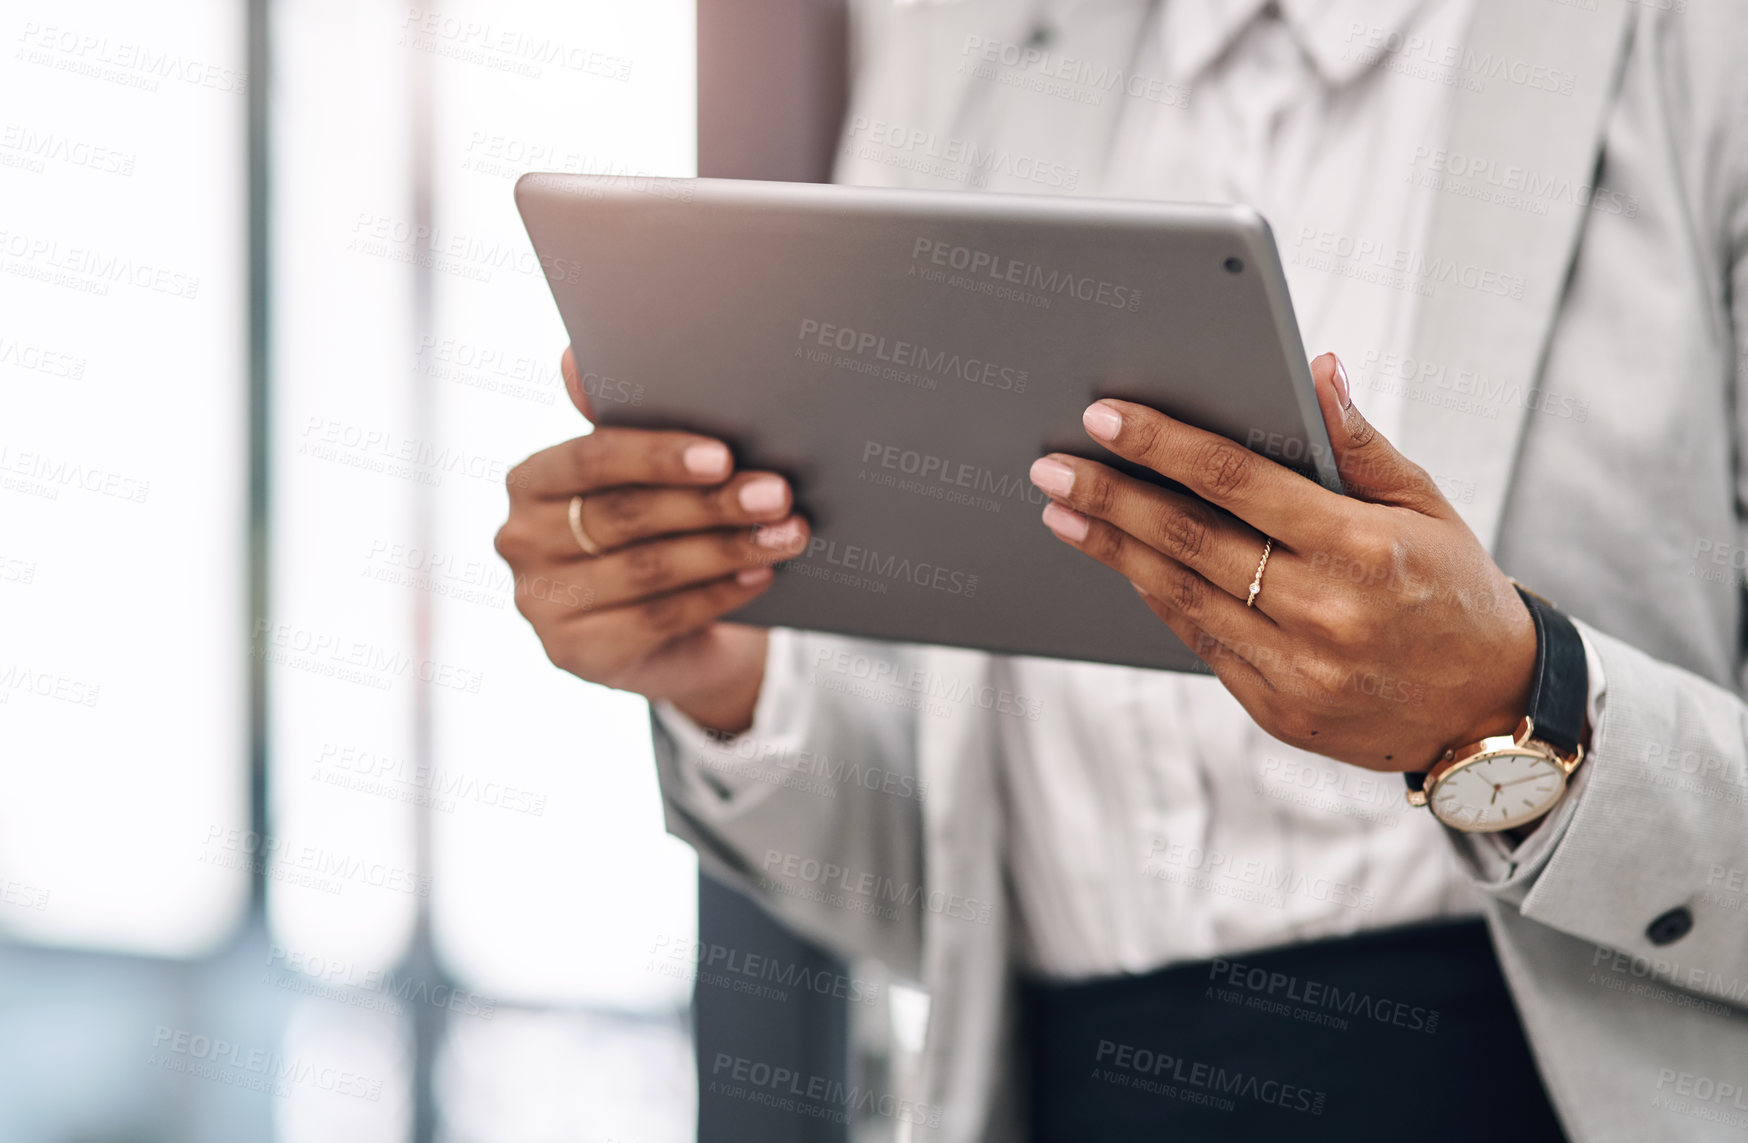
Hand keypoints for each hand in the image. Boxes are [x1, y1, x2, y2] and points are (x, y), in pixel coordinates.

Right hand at [495, 347, 809, 732]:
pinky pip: (659, 617)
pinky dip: (717, 594)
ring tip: (788, 533)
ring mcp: (541, 604)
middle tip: (778, 492)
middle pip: (626, 516)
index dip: (658, 456)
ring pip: (649, 569)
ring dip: (728, 548)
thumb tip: (573, 358)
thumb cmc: (656, 531)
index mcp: (529, 481)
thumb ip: (618, 421)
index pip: (590, 459)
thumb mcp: (643, 478)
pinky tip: (760, 575)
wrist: (670, 635)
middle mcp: (520, 541)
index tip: (724, 454)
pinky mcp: (574, 654)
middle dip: (711, 503)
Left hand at [1027, 352, 1536, 772]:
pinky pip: (1199, 642)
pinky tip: (1122, 563)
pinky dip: (1156, 598)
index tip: (1106, 418)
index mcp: (1362, 549)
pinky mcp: (1277, 709)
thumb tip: (1316, 369)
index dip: (1164, 446)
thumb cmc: (1455, 589)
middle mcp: (1324, 613)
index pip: (1238, 483)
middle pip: (1191, 541)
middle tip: (1051, 469)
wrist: (1487, 712)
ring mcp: (1297, 670)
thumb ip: (1361, 442)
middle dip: (1110, 499)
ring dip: (1113, 551)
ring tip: (1062, 513)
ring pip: (1181, 596)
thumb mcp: (1427, 506)